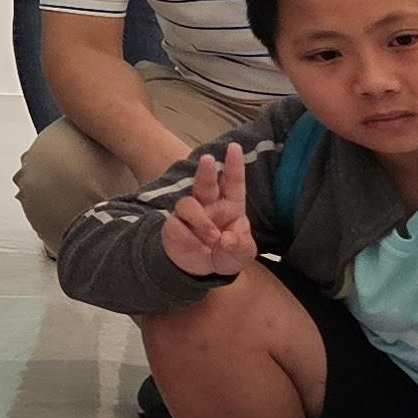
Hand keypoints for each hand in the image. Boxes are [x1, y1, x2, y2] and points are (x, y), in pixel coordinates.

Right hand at [158, 144, 256, 277]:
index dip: (234, 165)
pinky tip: (199, 248)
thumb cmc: (226, 253)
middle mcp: (209, 204)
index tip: (234, 148)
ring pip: (189, 204)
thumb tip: (226, 239)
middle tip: (208, 159)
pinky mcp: (174, 224)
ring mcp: (190, 213)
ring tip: (212, 239)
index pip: (233, 182)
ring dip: (202, 222)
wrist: (201, 269)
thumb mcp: (242, 254)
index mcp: (231, 206)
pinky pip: (178, 225)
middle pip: (205, 183)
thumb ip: (240, 246)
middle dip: (206, 170)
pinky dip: (191, 238)